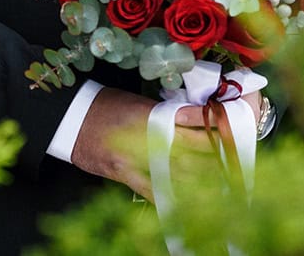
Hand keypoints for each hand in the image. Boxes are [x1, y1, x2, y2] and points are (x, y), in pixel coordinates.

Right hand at [71, 87, 215, 201]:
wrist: (71, 118)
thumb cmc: (104, 104)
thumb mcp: (136, 101)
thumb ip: (162, 112)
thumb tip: (190, 119)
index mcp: (149, 113)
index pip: (187, 121)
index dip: (209, 128)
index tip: (229, 131)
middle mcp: (143, 136)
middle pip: (187, 149)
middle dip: (211, 156)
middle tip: (232, 161)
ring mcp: (133, 158)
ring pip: (174, 171)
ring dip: (198, 178)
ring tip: (220, 182)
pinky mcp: (123, 174)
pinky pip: (151, 189)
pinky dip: (169, 196)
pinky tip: (187, 203)